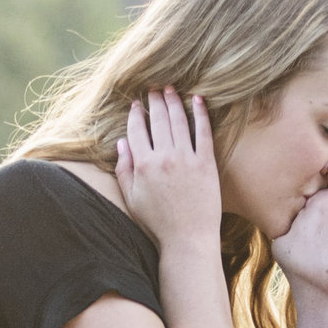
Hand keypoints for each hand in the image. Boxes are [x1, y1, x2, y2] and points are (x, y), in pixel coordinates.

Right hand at [114, 89, 221, 255]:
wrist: (188, 239)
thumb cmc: (158, 223)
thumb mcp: (132, 198)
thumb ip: (124, 169)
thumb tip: (121, 143)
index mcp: (143, 165)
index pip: (136, 130)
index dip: (135, 114)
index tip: (135, 104)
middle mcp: (164, 157)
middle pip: (158, 119)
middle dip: (155, 100)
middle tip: (154, 89)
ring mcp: (186, 159)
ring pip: (179, 121)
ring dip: (174, 101)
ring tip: (171, 89)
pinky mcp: (206, 163)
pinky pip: (203, 132)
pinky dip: (200, 113)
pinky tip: (197, 100)